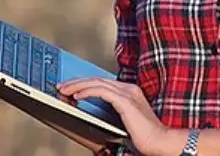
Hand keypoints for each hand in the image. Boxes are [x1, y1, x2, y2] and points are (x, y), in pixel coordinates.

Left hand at [57, 77, 172, 155]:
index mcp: (129, 91)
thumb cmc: (143, 135)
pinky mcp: (125, 101)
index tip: (70, 88)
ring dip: (78, 85)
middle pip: (97, 79)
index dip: (84, 83)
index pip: (102, 82)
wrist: (158, 141)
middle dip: (77, 82)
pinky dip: (87, 92)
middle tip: (61, 86)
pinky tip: (77, 96)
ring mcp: (127, 93)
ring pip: (97, 83)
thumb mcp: (123, 121)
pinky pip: (101, 92)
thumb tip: (91, 113)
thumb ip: (111, 113)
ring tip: (64, 90)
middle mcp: (128, 88)